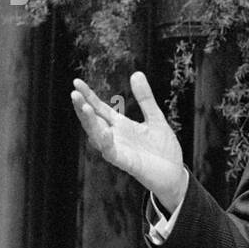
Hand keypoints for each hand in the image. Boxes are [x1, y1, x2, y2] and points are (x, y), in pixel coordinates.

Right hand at [70, 71, 187, 210]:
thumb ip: (145, 98)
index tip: (76, 82)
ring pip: (98, 136)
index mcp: (121, 126)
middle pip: (93, 121)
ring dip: (90, 123)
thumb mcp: (156, 118)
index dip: (88, 96)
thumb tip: (136, 73)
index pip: (100, 109)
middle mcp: (116, 137)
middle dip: (83, 108)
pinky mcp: (127, 163)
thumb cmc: (163, 149)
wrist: (175, 174)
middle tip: (74, 92)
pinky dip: (106, 143)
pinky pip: (112, 153)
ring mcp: (120, 150)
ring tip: (84, 107)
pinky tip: (104, 131)